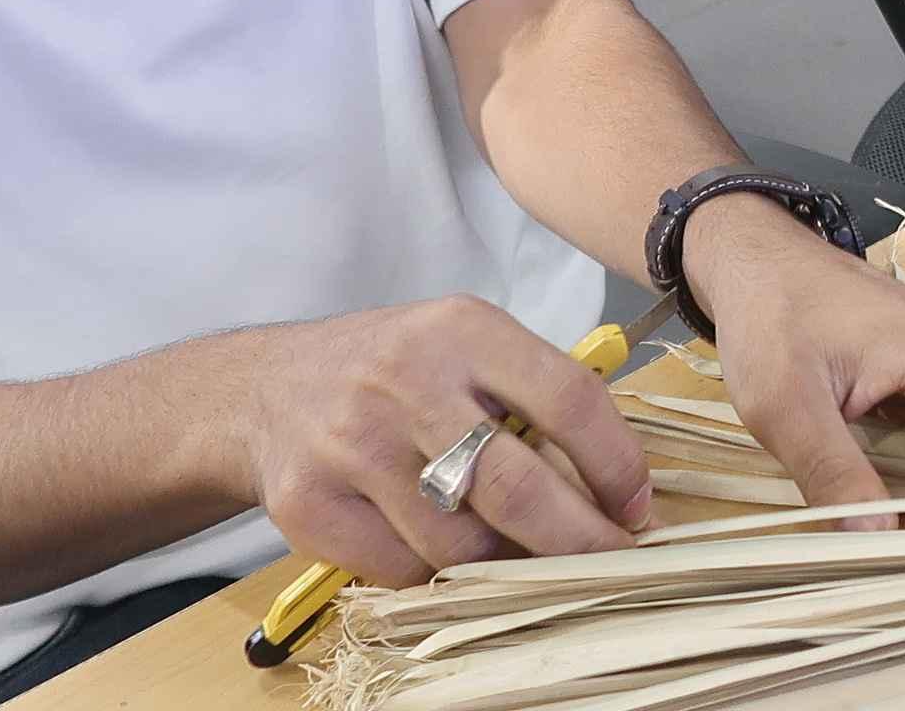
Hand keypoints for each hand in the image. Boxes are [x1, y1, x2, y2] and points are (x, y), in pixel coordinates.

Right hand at [227, 295, 650, 588]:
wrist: (266, 388)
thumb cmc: (394, 371)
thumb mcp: (467, 345)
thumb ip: (535, 397)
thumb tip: (617, 488)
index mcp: (463, 330)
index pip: (567, 399)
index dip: (616, 464)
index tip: (637, 509)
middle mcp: (406, 382)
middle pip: (517, 488)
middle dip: (578, 540)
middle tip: (609, 563)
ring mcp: (351, 445)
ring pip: (459, 543)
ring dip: (503, 562)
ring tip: (516, 553)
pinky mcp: (309, 505)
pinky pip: (402, 569)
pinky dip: (436, 574)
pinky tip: (441, 550)